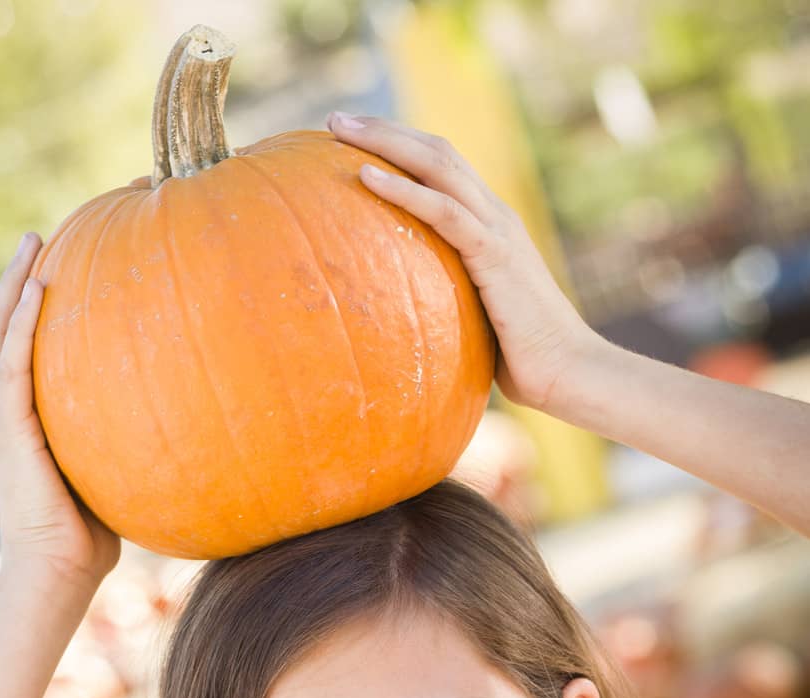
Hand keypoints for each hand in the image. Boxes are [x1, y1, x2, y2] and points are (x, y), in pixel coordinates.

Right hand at [0, 232, 121, 592]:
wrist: (57, 573)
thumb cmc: (89, 539)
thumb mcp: (111, 475)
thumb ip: (128, 443)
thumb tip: (184, 423)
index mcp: (24, 421)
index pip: (18, 350)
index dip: (28, 309)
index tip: (53, 266)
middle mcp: (5, 413)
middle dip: (15, 280)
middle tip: (35, 236)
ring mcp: (3, 420)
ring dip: (13, 285)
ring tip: (32, 244)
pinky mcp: (10, 431)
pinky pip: (13, 365)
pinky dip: (24, 324)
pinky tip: (43, 288)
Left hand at [325, 112, 601, 414]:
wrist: (569, 372)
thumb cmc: (524, 361)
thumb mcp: (476, 321)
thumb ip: (447, 304)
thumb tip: (403, 325)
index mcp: (491, 226)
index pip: (442, 168)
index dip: (400, 146)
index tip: (353, 140)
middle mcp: (495, 216)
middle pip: (435, 151)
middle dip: (383, 129)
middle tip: (333, 119)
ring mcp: (498, 230)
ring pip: (437, 166)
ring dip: (385, 142)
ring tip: (338, 129)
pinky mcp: (496, 254)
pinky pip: (444, 211)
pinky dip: (404, 191)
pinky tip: (366, 177)